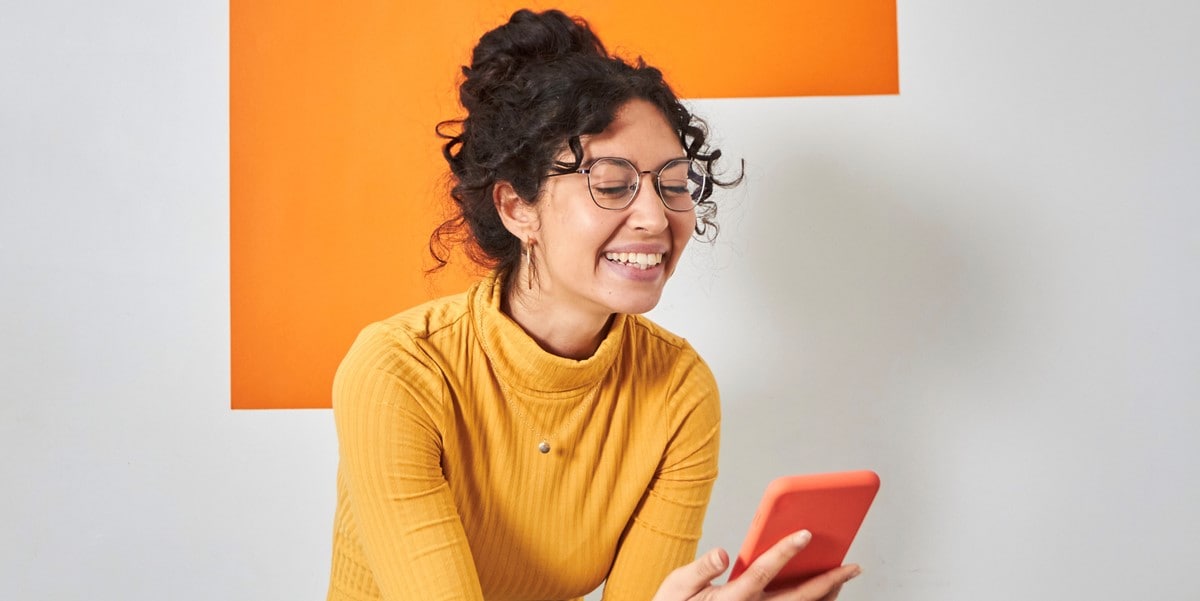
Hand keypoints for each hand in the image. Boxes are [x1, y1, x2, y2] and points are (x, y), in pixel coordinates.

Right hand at [651, 530, 861, 600]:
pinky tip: (824, 593)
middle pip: (798, 598)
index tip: (805, 534)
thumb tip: (722, 553)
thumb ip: (700, 570)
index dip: (785, 551)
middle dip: (828, 581)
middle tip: (852, 566)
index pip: (763, 572)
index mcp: (731, 599)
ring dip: (827, 595)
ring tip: (845, 578)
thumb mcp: (677, 588)